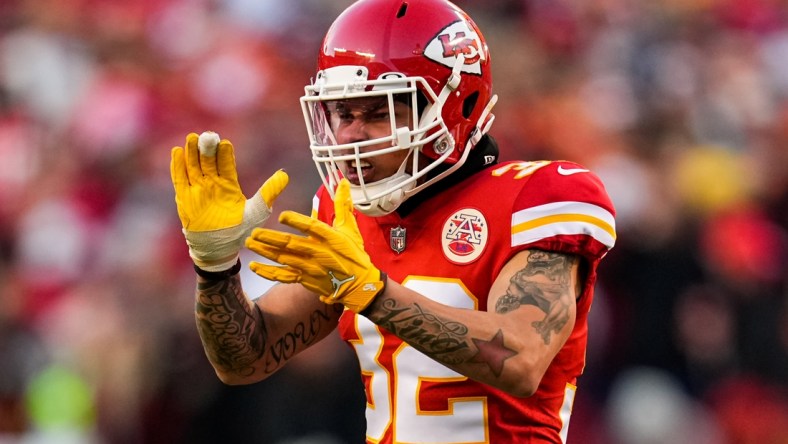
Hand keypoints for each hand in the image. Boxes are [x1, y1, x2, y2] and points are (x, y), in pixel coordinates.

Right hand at [170, 132, 288, 271]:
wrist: (219, 250)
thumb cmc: (239, 231)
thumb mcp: (258, 211)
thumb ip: (268, 192)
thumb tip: (285, 175)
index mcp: (229, 185)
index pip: (225, 164)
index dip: (224, 154)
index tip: (225, 143)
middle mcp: (212, 184)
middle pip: (208, 161)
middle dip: (208, 148)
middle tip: (208, 135)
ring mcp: (198, 190)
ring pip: (193, 166)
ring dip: (192, 152)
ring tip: (192, 138)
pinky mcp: (185, 199)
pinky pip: (180, 179)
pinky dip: (177, 166)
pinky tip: (177, 152)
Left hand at [246, 179, 385, 312]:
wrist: (358, 285)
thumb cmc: (353, 254)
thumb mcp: (350, 228)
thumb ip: (342, 204)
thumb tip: (342, 181)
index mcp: (331, 238)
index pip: (313, 228)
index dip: (297, 221)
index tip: (282, 215)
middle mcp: (319, 253)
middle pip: (292, 245)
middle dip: (271, 238)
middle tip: (254, 231)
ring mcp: (310, 268)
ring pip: (284, 259)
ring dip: (265, 251)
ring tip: (249, 243)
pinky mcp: (304, 279)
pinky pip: (283, 276)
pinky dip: (268, 272)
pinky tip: (254, 266)